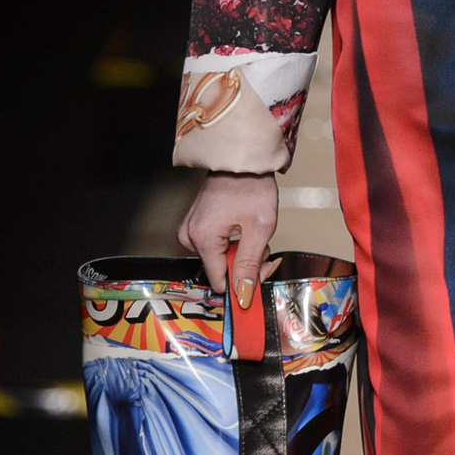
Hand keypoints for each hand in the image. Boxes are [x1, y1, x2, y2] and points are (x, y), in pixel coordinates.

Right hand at [182, 172, 277, 306]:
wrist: (242, 159)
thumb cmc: (251, 186)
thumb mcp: (259, 229)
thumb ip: (249, 264)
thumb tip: (243, 294)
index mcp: (202, 238)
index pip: (219, 280)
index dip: (241, 284)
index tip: (259, 279)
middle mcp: (189, 235)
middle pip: (220, 269)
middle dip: (246, 264)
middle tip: (264, 250)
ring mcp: (190, 229)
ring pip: (220, 258)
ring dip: (241, 253)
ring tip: (255, 233)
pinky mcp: (195, 224)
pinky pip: (215, 245)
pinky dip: (233, 243)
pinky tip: (244, 229)